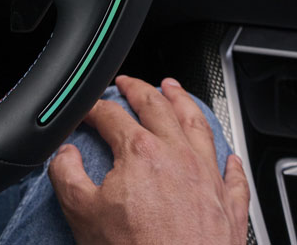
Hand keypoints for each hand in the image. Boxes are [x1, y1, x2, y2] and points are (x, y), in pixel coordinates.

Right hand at [48, 75, 249, 244]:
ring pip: (198, 126)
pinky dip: (228, 159)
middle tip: (129, 83)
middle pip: (159, 107)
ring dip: (184, 103)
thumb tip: (64, 156)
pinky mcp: (230, 205)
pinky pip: (232, 172)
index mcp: (141, 152)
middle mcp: (179, 156)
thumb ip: (67, 175)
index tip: (88, 110)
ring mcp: (209, 178)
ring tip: (175, 92)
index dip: (95, 108)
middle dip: (141, 89)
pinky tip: (227, 155)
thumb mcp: (82, 214)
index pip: (113, 115)